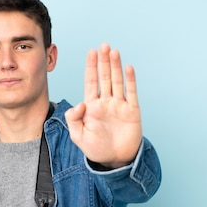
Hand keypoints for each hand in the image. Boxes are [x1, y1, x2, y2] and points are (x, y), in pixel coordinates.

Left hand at [65, 43, 142, 168]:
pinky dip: (130, 80)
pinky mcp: (132, 111)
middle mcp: (106, 102)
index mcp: (92, 106)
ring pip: (117, 82)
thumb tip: (80, 103)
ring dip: (116, 67)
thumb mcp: (79, 136)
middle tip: (103, 46)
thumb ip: (74, 120)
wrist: (115, 161)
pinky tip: (128, 68)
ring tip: (114, 52)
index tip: (91, 52)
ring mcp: (119, 105)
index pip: (91, 82)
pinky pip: (131, 93)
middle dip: (103, 62)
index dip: (91, 67)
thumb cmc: (96, 149)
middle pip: (105, 77)